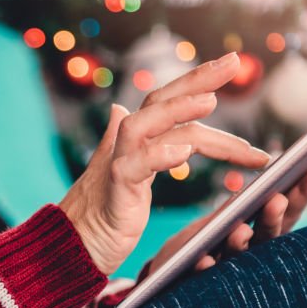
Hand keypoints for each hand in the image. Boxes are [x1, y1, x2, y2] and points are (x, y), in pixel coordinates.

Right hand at [60, 53, 270, 275]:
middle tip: (233, 63)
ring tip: (211, 102)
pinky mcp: (114, 189)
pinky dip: (159, 155)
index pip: (167, 100)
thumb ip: (128, 141)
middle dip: (197, 80)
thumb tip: (118, 109)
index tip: (231, 62)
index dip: (197, 80)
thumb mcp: (122, 171)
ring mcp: (116, 163)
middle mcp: (125, 144)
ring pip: (145, 125)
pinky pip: (134, 166)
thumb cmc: (100, 211)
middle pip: (159, 101)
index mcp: (135, 139)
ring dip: (178, 110)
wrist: (73, 245)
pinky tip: (185, 152)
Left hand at [146, 160, 306, 275]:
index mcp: (257, 233)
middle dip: (275, 216)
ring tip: (240, 230)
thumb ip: (236, 209)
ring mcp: (227, 271)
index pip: (286, 208)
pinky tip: (204, 260)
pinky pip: (203, 276)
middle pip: (270, 233)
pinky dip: (206, 267)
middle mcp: (249, 254)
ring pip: (241, 257)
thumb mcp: (212, 224)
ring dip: (242, 242)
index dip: (304, 189)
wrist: (158, 281)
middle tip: (279, 199)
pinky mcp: (200, 284)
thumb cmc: (192, 250)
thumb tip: (266, 175)